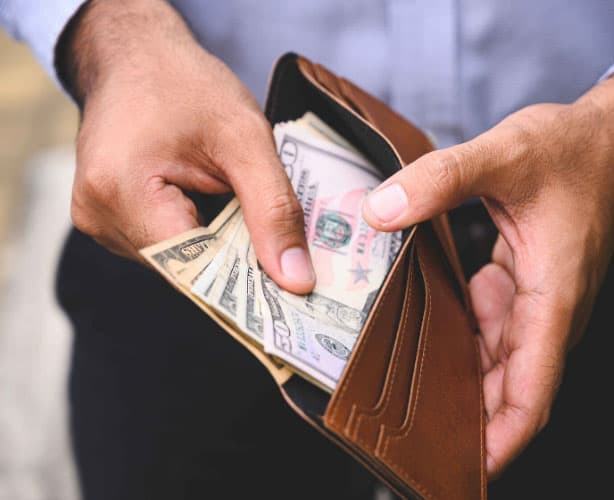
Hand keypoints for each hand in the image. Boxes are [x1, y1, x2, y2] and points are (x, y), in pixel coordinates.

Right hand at [60, 0, 313, 292]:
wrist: (137, 55)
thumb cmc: (186, 85)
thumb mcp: (246, 139)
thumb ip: (274, 210)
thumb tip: (296, 280)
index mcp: (120, 192)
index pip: (194, 269)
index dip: (247, 284)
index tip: (293, 289)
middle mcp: (98, 216)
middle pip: (185, 270)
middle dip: (237, 263)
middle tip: (286, 254)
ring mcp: (98, 220)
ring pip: (178, 264)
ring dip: (219, 249)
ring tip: (245, 215)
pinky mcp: (108, 218)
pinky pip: (166, 247)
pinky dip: (201, 237)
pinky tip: (219, 210)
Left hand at [363, 66, 613, 476]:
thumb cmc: (578, 150)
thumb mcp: (505, 153)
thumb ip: (440, 180)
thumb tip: (378, 211)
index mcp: (554, 297)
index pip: (533, 391)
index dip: (502, 439)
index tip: (467, 468)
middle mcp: (548, 310)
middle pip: (506, 387)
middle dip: (464, 418)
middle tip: (405, 435)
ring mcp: (535, 300)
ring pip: (493, 358)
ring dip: (455, 378)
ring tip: (398, 392)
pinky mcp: (523, 284)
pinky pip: (488, 325)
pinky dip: (457, 335)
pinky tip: (417, 329)